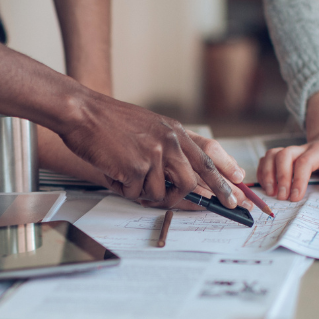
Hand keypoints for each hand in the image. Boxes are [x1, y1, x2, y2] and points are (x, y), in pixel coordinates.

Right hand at [56, 94, 243, 208]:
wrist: (82, 112)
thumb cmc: (109, 121)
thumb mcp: (149, 125)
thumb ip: (167, 145)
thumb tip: (182, 174)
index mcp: (174, 131)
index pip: (207, 158)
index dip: (223, 178)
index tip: (235, 194)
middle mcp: (169, 142)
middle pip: (191, 181)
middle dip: (188, 199)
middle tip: (184, 205)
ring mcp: (154, 155)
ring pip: (160, 193)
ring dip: (142, 193)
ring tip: (125, 175)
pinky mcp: (136, 168)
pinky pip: (136, 194)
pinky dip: (123, 189)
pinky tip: (113, 171)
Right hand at [257, 126, 318, 201]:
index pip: (305, 161)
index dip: (298, 179)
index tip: (296, 197)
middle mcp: (302, 148)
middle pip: (283, 155)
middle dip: (280, 177)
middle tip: (282, 197)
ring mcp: (291, 151)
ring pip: (271, 155)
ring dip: (267, 173)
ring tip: (271, 192)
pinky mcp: (283, 155)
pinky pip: (266, 159)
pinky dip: (262, 171)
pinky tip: (266, 186)